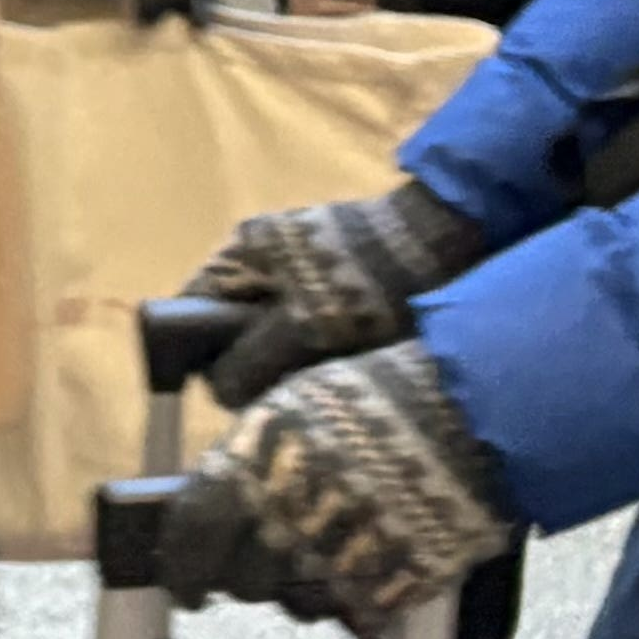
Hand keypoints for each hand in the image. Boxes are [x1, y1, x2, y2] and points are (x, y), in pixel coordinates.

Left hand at [160, 340, 519, 629]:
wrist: (470, 420)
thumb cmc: (375, 397)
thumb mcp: (292, 406)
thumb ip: (249, 456)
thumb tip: (214, 494)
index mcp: (250, 469)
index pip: (191, 535)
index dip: (181, 567)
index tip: (184, 585)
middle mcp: (284, 523)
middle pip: (242, 581)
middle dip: (243, 575)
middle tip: (256, 562)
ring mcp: (336, 563)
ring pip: (295, 604)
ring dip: (297, 588)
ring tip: (317, 558)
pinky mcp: (388, 592)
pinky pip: (348, 616)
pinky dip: (349, 601)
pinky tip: (361, 570)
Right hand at [182, 183, 495, 407]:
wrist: (448, 242)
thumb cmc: (368, 283)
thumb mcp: (304, 328)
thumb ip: (251, 361)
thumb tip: (214, 393)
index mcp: (241, 252)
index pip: (189, 306)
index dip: (193, 352)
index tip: (219, 393)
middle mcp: (263, 253)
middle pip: (231, 322)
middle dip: (247, 361)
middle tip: (275, 396)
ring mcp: (302, 262)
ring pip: (273, 327)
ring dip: (287, 359)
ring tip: (314, 384)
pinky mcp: (340, 276)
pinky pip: (309, 323)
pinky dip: (318, 348)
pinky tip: (342, 367)